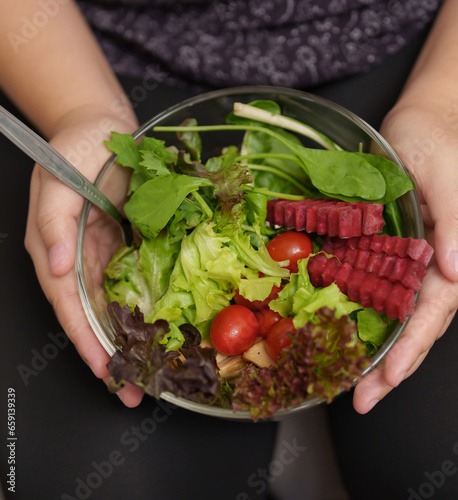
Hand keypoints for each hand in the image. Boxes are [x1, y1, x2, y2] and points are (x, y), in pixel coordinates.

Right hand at [24, 110, 142, 406]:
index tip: (105, 370)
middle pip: (92, 317)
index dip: (86, 340)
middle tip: (134, 390)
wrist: (102, 126)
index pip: (70, 306)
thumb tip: (54, 268)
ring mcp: (103, 255)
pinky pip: (132, 285)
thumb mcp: (57, 181)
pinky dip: (141, 312)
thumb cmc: (76, 149)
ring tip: (148, 374)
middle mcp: (78, 260)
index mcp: (55, 251)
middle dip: (110, 355)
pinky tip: (156, 332)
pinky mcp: (125, 246)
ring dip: (128, 342)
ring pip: (112, 308)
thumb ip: (53, 225)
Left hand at [353, 105, 457, 412]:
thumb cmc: (439, 146)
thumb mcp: (452, 178)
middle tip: (363, 400)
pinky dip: (366, 321)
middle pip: (415, 327)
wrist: (424, 124)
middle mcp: (432, 266)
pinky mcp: (387, 252)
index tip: (391, 378)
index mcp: (453, 255)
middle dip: (393, 367)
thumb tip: (457, 271)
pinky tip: (348, 338)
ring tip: (354, 386)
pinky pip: (378, 293)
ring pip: (396, 318)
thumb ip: (456, 226)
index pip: (434, 312)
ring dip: (378, 354)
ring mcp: (409, 263)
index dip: (413, 347)